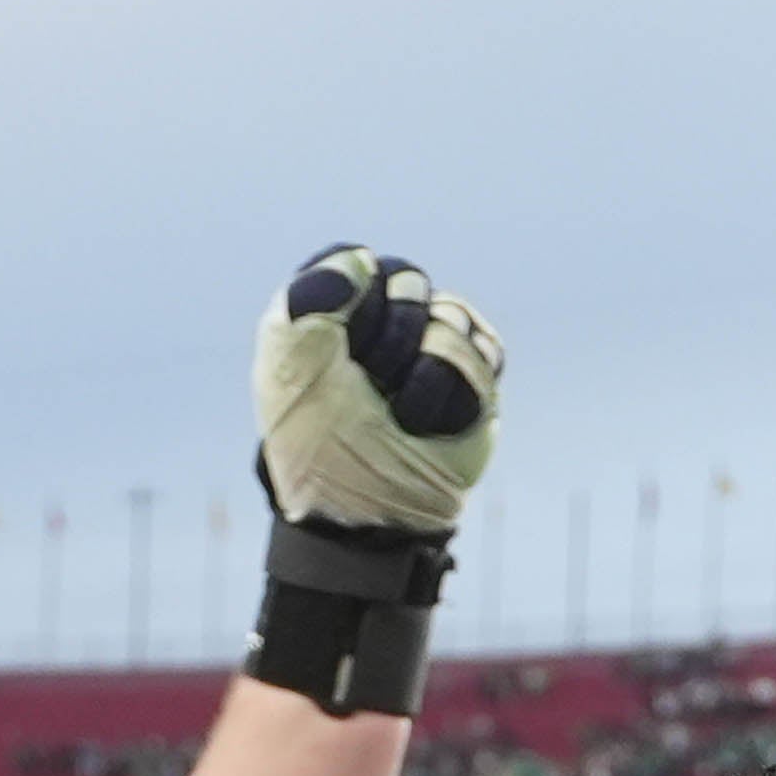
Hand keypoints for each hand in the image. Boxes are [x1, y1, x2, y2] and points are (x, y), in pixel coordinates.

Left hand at [255, 253, 502, 541]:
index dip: (353, 305)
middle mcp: (382, 321)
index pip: (356, 262)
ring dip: (424, 371)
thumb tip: (362, 259)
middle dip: (391, 338)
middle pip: (407, 277)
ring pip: (451, 313)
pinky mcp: (473, 380)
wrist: (370, 516)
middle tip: (370, 387)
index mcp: (329, 313)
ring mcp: (431, 347)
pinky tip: (429, 418)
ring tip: (403, 414)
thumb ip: (308, 299)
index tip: (337, 354)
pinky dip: (459, 388)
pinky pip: (485, 350)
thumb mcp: (290, 372)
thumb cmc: (320, 448)